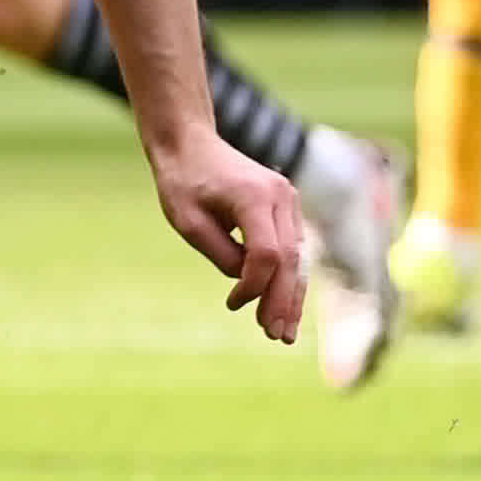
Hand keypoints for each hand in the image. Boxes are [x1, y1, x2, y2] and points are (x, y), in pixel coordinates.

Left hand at [151, 126, 306, 342]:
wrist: (191, 143)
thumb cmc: (183, 181)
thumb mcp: (188, 222)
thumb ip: (220, 253)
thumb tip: (247, 281)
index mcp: (255, 196)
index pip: (266, 253)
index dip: (254, 286)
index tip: (233, 304)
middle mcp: (280, 197)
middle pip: (290, 259)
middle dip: (282, 301)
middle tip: (276, 336)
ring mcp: (288, 200)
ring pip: (297, 257)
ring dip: (291, 296)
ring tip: (284, 332)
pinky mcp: (286, 207)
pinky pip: (292, 248)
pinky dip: (288, 277)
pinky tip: (284, 306)